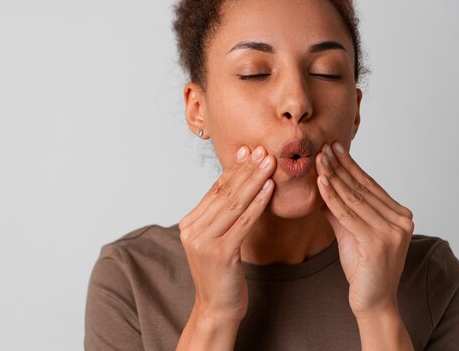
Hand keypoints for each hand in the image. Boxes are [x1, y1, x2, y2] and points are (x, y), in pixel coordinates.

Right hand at [179, 145, 275, 322]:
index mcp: (189, 223)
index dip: (233, 169)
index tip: (247, 151)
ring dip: (254, 181)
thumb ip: (221, 216)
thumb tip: (238, 184)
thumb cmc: (221, 274)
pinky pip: (243, 223)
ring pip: (234, 204)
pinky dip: (258, 204)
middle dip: (245, 170)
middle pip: (224, 193)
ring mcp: (203, 242)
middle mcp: (192, 230)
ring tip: (268, 164)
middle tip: (262, 151)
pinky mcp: (220, 253)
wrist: (217, 308)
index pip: (214, 190)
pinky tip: (269, 190)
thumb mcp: (217, 240)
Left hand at [315, 142, 413, 316]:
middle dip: (339, 166)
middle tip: (323, 146)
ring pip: (354, 198)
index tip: (333, 147)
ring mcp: (392, 232)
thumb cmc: (363, 268)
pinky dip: (332, 197)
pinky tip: (321, 182)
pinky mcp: (378, 243)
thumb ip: (339, 210)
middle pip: (361, 189)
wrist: (374, 301)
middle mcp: (401, 221)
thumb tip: (322, 185)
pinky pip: (348, 215)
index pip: (369, 185)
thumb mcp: (349, 232)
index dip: (350, 165)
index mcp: (399, 216)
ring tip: (318, 159)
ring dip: (333, 176)